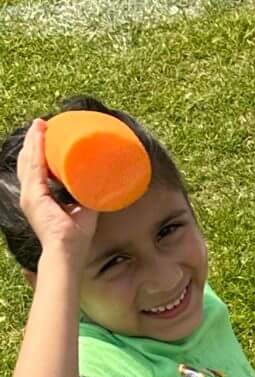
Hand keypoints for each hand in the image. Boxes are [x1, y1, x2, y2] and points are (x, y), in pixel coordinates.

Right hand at [16, 120, 97, 264]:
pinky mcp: (34, 195)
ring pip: (28, 159)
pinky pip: (34, 166)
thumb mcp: (84, 209)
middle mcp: (29, 194)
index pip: (34, 170)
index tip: (45, 136)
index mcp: (38, 198)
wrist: (67, 251)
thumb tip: (105, 182)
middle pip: (27, 161)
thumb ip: (90, 196)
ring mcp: (29, 194)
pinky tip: (40, 135)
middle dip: (34, 141)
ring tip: (41, 125)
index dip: (37, 152)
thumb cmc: (76, 237)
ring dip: (34, 140)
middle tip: (42, 124)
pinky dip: (37, 149)